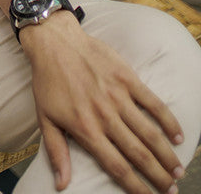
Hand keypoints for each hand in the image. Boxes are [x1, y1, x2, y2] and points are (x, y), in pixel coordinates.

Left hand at [22, 12, 184, 193]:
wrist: (53, 42)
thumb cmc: (47, 81)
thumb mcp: (44, 117)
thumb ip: (56, 152)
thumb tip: (61, 185)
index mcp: (85, 129)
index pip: (117, 167)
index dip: (136, 187)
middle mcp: (104, 116)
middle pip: (138, 154)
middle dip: (158, 177)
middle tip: (171, 191)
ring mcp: (117, 96)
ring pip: (149, 133)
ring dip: (166, 155)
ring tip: (177, 171)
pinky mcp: (126, 78)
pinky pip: (153, 103)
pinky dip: (168, 121)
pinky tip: (178, 136)